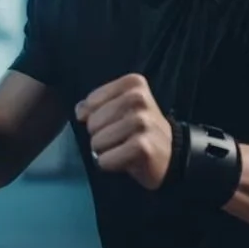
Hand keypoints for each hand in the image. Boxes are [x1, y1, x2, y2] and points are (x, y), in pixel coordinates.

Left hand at [75, 74, 172, 190]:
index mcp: (133, 83)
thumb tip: (79, 110)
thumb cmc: (139, 128)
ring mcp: (142, 121)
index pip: (92, 101)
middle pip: (93, 123)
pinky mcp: (142, 146)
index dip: (96, 116)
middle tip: (119, 137)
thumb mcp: (121, 107)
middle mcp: (139, 98)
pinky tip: (124, 159)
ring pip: (98, 141)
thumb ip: (97, 104)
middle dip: (100, 135)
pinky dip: (109, 163)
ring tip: (122, 148)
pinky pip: (106, 159)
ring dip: (104, 151)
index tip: (114, 121)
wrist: (168, 152)